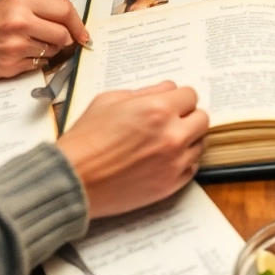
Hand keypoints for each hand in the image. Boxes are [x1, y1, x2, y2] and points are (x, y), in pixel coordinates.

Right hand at [0, 0, 89, 88]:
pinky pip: (39, 65)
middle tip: (64, 41)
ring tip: (32, 46)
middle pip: (63, 32)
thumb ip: (38, 9)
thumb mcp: (8, 6)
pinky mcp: (13, 65)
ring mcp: (17, 45)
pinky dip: (36, 62)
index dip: (78, 21)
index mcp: (20, 1)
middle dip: (68, 39)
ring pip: (53, 50)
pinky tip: (21, 56)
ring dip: (50, 51)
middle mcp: (20, 21)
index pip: (64, 7)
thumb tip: (68, 20)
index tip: (82, 31)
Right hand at [58, 81, 208, 218]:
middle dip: (187, 117)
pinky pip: (192, 168)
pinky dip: (182, 162)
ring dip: (187, 140)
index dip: (178, 98)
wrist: (73, 179)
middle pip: (202, 119)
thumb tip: (167, 89)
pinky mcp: (170, 185)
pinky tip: (164, 160)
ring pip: (199, 144)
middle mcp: (172, 135)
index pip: (190, 95)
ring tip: (164, 142)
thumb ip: (145, 92)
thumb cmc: (86, 139)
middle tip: (170, 122)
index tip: (171, 104)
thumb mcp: (110, 100)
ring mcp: (174, 163)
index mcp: (158, 109)